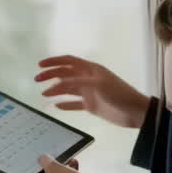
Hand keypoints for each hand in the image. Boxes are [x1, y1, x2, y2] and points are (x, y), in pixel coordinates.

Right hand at [35, 55, 150, 129]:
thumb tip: (56, 84)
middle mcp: (88, 78)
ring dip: (55, 90)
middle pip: (65, 74)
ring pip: (68, 89)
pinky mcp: (91, 105)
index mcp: (90, 69)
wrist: (134, 111)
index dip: (54, 61)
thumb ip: (77, 83)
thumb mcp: (97, 85)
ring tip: (43, 94)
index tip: (40, 66)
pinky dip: (65, 104)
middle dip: (50, 75)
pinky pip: (74, 104)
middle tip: (37, 81)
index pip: (68, 61)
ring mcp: (89, 92)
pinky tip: (55, 106)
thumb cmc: (118, 94)